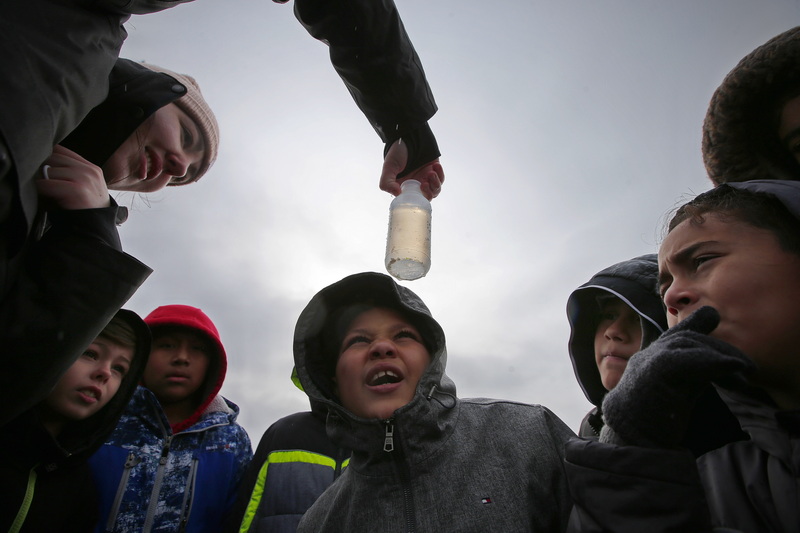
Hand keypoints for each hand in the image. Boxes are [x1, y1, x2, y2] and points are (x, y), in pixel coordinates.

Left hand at [36, 145, 110, 209]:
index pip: (61, 151)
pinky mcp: (78, 189)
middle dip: (42, 167)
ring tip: (38, 187)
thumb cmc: (85, 210)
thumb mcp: (83, 188)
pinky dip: (40, 188)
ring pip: (50, 169)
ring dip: (40, 178)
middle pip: (54, 157)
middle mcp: (89, 170)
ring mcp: (85, 178)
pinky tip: (41, 195)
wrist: (96, 229)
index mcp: (91, 168)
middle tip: (34, 177)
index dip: (47, 156)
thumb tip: (43, 167)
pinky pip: (49, 183)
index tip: (39, 166)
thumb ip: (69, 174)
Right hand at [379, 139, 444, 199]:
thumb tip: (397, 194)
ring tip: (431, 172)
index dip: (417, 200)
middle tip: (424, 183)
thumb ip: (387, 182)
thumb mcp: (388, 167)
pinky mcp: (434, 172)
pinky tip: (435, 166)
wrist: (409, 136)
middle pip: (426, 198)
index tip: (416, 192)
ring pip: (435, 190)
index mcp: (404, 187)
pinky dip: (440, 174)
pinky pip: (441, 179)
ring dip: (435, 184)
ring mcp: (425, 178)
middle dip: (428, 193)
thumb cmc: (396, 152)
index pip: (412, 201)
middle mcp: (415, 185)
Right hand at [601, 306, 754, 447]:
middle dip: (720, 348)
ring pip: (689, 343)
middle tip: (747, 367)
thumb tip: (722, 368)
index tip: (711, 316)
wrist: (630, 440)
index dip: (694, 324)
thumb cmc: (652, 424)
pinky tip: (733, 368)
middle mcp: (648, 355)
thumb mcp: (676, 396)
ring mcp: (650, 359)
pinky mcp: (657, 368)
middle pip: (688, 337)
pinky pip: (690, 357)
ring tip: (744, 370)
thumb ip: (693, 379)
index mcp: (651, 361)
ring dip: (722, 355)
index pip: (675, 336)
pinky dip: (714, 361)